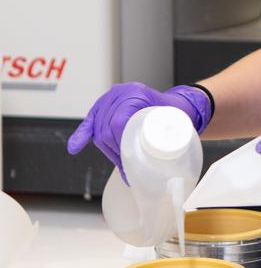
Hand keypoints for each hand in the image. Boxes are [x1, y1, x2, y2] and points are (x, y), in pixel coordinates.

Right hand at [67, 83, 212, 179]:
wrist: (178, 104)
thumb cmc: (178, 113)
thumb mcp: (173, 125)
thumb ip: (161, 144)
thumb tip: (142, 174)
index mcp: (136, 93)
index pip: (118, 122)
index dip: (121, 145)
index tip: (130, 161)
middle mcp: (121, 93)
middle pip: (106, 128)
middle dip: (115, 151)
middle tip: (128, 166)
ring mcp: (111, 99)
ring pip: (99, 129)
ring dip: (108, 149)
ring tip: (120, 160)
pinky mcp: (104, 107)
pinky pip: (89, 122)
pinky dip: (82, 135)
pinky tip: (74, 147)